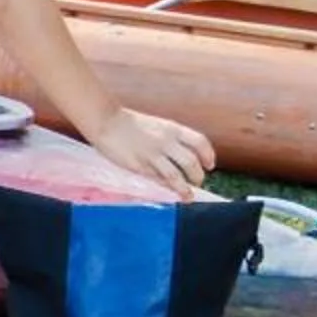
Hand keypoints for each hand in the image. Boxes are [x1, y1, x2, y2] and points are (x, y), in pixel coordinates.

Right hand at [90, 106, 214, 191]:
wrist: (106, 121)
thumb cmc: (126, 122)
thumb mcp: (155, 125)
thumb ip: (168, 137)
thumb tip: (177, 153)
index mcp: (172, 128)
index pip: (200, 142)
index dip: (208, 155)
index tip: (210, 165)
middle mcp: (166, 141)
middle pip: (191, 162)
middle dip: (198, 176)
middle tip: (198, 182)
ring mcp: (153, 154)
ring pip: (177, 175)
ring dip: (185, 188)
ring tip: (187, 195)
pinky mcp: (139, 165)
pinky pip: (158, 179)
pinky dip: (166, 188)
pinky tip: (169, 192)